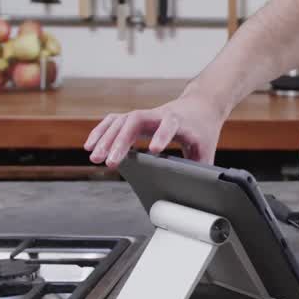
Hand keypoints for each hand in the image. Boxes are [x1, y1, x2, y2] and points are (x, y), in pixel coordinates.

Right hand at [84, 91, 224, 167]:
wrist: (201, 104)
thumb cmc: (203, 128)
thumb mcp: (208, 148)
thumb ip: (203, 169)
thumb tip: (200, 194)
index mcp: (180, 122)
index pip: (170, 124)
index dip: (162, 135)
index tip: (154, 150)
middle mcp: (160, 115)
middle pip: (136, 120)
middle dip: (120, 140)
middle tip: (108, 161)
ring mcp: (147, 115)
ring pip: (122, 120)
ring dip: (106, 137)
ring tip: (94, 157)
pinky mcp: (137, 117)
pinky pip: (115, 120)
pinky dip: (102, 131)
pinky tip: (90, 144)